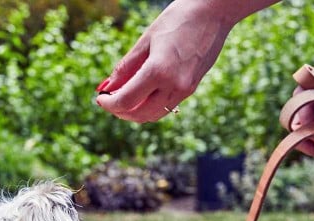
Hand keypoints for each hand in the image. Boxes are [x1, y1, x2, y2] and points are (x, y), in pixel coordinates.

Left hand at [95, 1, 237, 122]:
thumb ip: (125, 68)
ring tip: (123, 100)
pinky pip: (165, 107)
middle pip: (139, 114)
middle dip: (120, 112)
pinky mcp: (191, 88)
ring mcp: (185, 89)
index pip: (126, 101)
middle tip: (109, 101)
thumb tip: (107, 88)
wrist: (213, 12)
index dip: (109, 104)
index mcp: (158, 71)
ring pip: (153, 115)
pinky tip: (141, 96)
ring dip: (135, 113)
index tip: (100, 98)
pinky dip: (149, 107)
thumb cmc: (177, 20)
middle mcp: (173, 85)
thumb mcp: (145, 41)